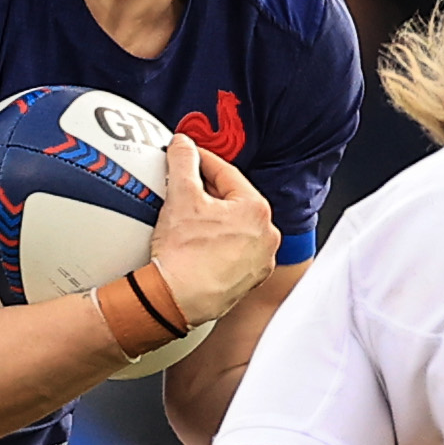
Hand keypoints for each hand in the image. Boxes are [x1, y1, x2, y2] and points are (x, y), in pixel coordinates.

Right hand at [149, 136, 277, 324]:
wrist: (177, 299)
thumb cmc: (184, 254)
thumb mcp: (180, 196)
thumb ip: (183, 162)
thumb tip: (183, 144)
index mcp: (256, 210)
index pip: (226, 174)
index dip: (201, 162)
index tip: (187, 157)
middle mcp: (266, 236)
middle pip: (232, 201)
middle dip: (207, 192)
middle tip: (184, 188)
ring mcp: (259, 261)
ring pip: (234, 228)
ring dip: (213, 219)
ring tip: (189, 219)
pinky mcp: (248, 281)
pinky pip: (233, 252)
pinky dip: (218, 244)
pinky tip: (198, 246)